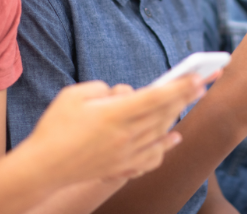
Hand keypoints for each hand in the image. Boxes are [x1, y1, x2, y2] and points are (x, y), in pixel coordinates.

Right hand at [18, 76, 204, 185]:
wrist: (42, 168)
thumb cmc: (55, 127)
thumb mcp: (75, 95)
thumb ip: (104, 89)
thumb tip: (123, 93)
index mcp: (115, 114)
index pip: (156, 97)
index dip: (180, 86)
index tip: (199, 77)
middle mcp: (126, 135)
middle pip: (164, 113)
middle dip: (186, 95)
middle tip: (205, 81)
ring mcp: (126, 154)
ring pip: (161, 132)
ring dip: (178, 114)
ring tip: (192, 98)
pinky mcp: (122, 167)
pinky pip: (152, 157)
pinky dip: (166, 146)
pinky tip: (174, 137)